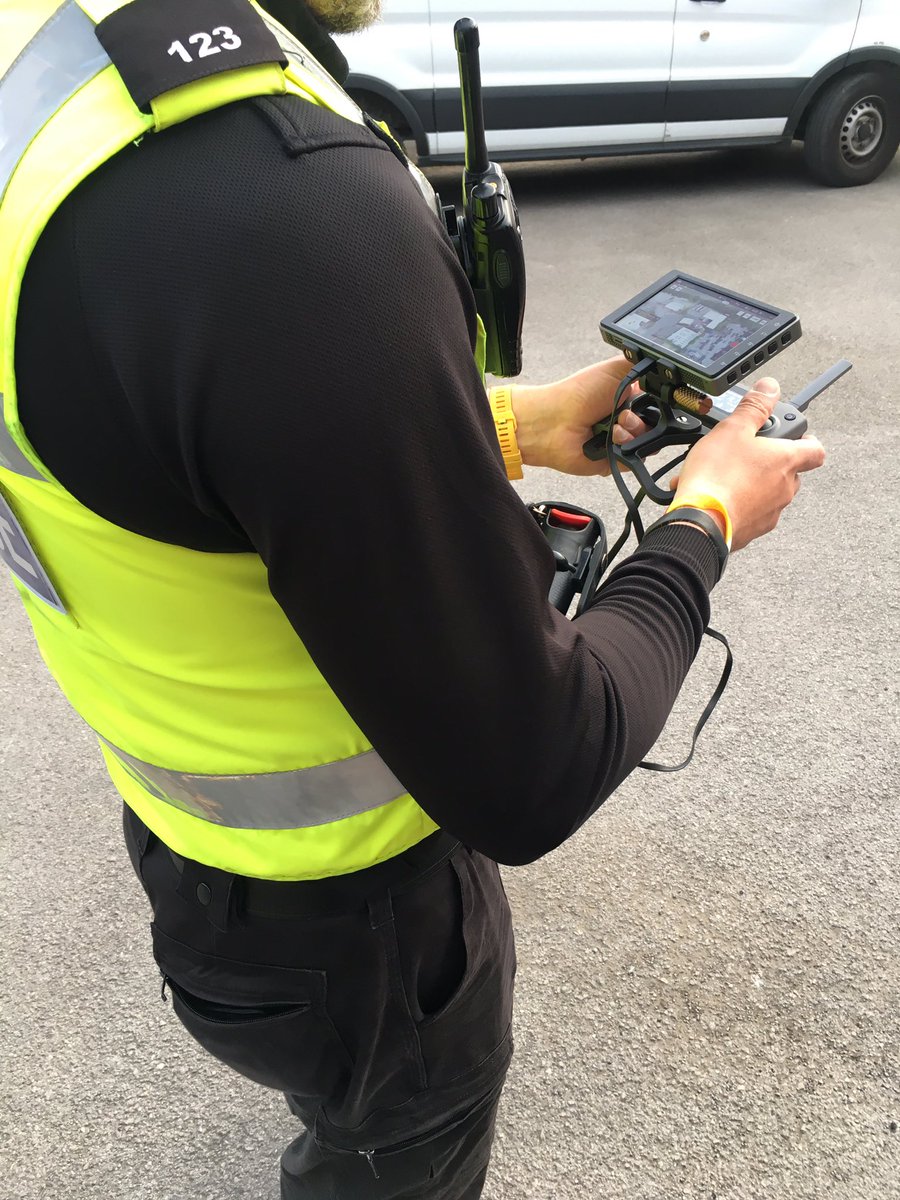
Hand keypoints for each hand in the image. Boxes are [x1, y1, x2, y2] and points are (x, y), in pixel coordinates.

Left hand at [507, 356, 646, 475]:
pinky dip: (627, 448)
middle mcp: (626, 419)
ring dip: (635, 432)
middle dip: (645, 419)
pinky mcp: (616, 460)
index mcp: (628, 397)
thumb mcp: (616, 368)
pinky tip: (612, 439)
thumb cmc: (580, 392)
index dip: (658, 402)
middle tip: (624, 414)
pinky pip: (637, 459)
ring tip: (615, 426)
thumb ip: (642, 364)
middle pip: (657, 424)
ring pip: (650, 442)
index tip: (650, 398)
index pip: (657, 403)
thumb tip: (662, 367)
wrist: (557, 421)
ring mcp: (622, 441)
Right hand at [671, 378, 825, 551]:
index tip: (793, 435)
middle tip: (746, 451)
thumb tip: (770, 388)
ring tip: (721, 475)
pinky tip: (713, 495)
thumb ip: (754, 407)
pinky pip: (748, 511)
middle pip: (789, 471)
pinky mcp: (751, 530)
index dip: (807, 440)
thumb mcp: (733, 429)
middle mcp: (784, 489)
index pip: (815, 450)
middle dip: (770, 461)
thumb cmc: (718, 478)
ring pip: (767, 493)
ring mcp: (769, 513)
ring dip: (750, 482)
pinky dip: (735, 502)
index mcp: (786, 461)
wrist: (699, 522)